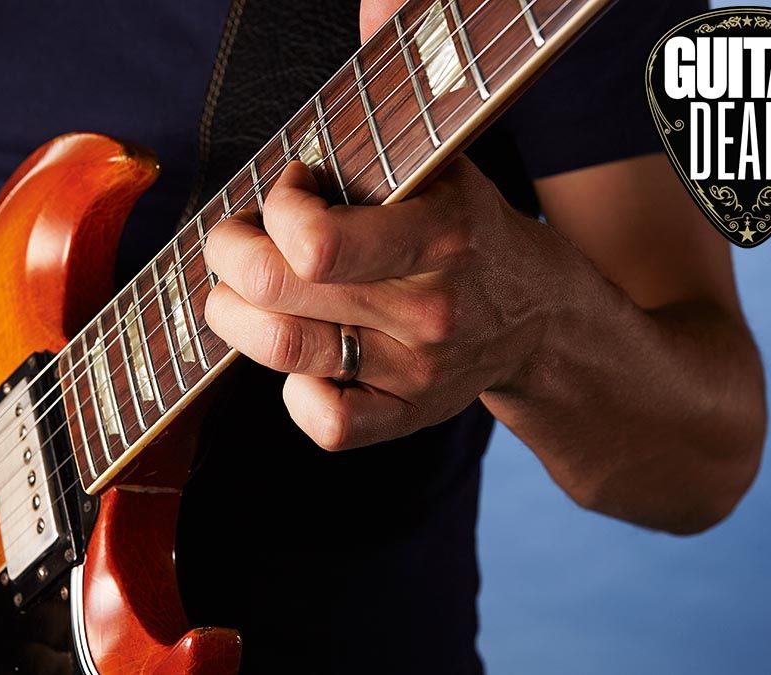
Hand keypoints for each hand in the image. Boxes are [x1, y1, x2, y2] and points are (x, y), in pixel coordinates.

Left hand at [203, 158, 558, 449]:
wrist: (541, 315)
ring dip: (235, 315)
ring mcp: (418, 371)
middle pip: (277, 291)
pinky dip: (294, 393)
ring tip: (242, 293)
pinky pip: (328, 423)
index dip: (278, 210)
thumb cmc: (470, 231)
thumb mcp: (442, 174)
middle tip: (235, 241)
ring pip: (283, 351)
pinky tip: (301, 361)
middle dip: (229, 254)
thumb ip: (369, 162)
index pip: (317, 243)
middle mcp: (429, 309)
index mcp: (441, 236)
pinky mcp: (410, 414)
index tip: (291, 192)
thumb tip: (281, 175)